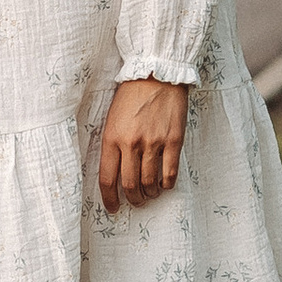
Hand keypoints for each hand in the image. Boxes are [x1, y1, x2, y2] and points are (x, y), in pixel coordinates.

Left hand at [98, 76, 187, 212]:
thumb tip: (114, 171)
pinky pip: (170, 173)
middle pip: (129, 185)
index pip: (107, 179)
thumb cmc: (131, 94)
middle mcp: (131, 143)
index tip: (112, 208)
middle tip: (135, 201)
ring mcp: (154, 143)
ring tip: (150, 194)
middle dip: (132, 199)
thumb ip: (112, 144)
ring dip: (149, 194)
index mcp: (112, 138)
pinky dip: (167, 184)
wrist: (156, 73)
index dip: (109, 199)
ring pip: (149, 183)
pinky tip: (165, 185)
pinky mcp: (173, 141)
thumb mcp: (112, 118)